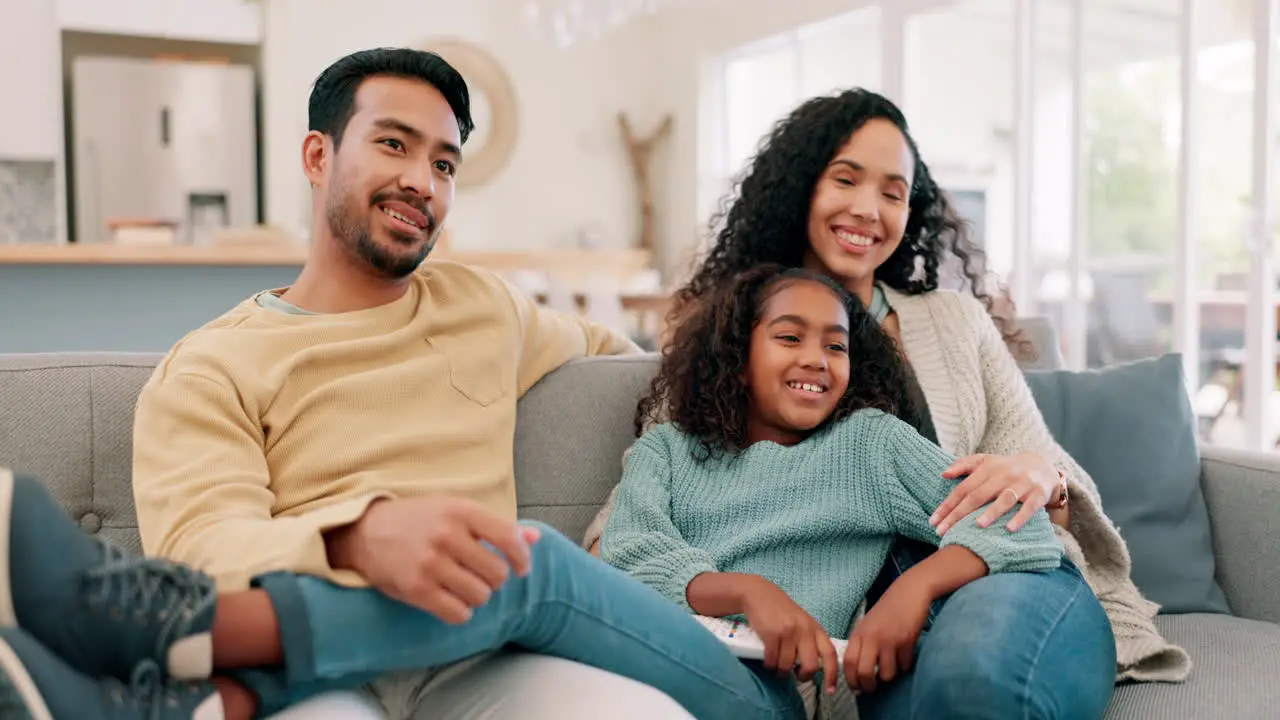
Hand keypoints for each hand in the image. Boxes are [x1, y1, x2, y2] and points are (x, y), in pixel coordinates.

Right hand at [327, 497, 540, 623]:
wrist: (367, 531)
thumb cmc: (421, 520)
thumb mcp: (457, 510)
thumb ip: (497, 526)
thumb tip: (535, 539)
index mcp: (461, 511)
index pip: (508, 538)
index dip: (522, 558)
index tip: (522, 569)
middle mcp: (447, 535)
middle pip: (497, 574)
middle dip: (495, 580)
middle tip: (483, 576)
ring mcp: (430, 563)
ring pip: (480, 596)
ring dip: (478, 596)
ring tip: (466, 587)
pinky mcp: (416, 589)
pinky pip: (458, 613)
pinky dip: (461, 612)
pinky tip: (453, 601)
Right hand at [738, 576, 839, 693]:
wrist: (759, 594)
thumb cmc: (781, 611)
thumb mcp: (802, 622)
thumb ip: (810, 640)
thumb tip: (813, 667)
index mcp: (815, 629)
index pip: (830, 654)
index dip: (832, 674)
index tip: (830, 690)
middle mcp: (805, 631)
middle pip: (810, 666)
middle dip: (803, 676)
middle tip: (796, 675)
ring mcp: (788, 633)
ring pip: (787, 666)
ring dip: (780, 672)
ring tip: (777, 667)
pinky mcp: (771, 634)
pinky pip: (772, 661)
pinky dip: (769, 665)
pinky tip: (768, 661)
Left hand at [844, 579, 932, 692]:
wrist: (909, 591)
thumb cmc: (887, 610)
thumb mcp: (867, 624)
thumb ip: (861, 643)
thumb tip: (857, 671)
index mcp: (859, 633)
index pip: (848, 662)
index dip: (850, 680)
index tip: (855, 688)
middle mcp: (872, 637)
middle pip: (864, 672)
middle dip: (868, 686)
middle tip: (872, 689)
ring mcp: (890, 639)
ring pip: (886, 674)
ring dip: (889, 677)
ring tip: (891, 670)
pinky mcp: (907, 640)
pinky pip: (905, 666)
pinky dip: (905, 666)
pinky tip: (905, 658)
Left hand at [931, 452, 1057, 534]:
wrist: (1042, 465)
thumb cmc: (1006, 468)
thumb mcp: (985, 461)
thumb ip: (964, 465)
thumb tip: (943, 474)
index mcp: (987, 469)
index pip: (963, 488)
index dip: (948, 505)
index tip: (933, 521)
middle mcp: (1003, 475)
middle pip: (978, 496)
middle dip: (959, 514)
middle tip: (944, 531)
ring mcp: (1022, 484)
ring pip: (1005, 499)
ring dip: (991, 512)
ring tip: (978, 526)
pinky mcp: (1038, 494)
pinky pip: (1029, 507)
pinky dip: (1020, 517)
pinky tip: (1010, 529)